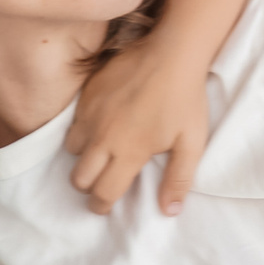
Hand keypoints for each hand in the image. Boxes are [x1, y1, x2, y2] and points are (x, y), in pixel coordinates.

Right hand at [66, 35, 208, 215]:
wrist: (172, 52)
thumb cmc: (185, 99)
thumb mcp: (192, 142)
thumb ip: (178, 179)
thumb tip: (169, 212)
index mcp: (128, 152)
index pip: (102, 193)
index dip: (102, 205)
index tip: (106, 205)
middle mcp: (103, 137)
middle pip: (79, 178)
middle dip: (89, 185)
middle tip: (104, 178)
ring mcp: (91, 113)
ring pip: (72, 149)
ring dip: (84, 156)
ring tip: (103, 149)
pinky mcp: (87, 93)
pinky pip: (74, 121)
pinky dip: (83, 128)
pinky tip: (102, 122)